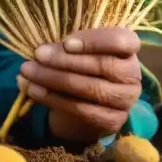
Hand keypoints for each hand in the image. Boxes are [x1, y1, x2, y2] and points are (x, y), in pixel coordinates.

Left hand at [17, 27, 141, 142]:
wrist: (84, 100)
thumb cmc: (82, 63)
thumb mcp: (79, 49)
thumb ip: (68, 45)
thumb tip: (43, 51)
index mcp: (129, 50)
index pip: (122, 41)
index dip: (95, 41)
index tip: (67, 43)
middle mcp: (132, 76)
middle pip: (102, 65)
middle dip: (65, 60)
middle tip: (37, 54)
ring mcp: (125, 100)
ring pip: (91, 88)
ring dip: (54, 79)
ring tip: (28, 72)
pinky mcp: (112, 120)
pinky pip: (81, 109)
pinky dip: (53, 98)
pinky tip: (33, 89)